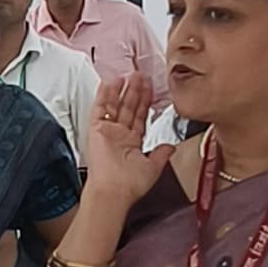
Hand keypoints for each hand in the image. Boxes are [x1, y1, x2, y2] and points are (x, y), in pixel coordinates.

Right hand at [83, 74, 172, 207]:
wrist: (114, 190)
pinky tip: (110, 83)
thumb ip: (162, 154)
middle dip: (135, 92)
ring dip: (122, 90)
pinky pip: (100, 109)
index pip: (140, 118)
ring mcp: (108, 132)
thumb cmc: (130, 185)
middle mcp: (120, 137)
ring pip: (116, 106)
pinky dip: (104, 96)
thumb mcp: (153, 167)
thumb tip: (171, 146)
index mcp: (132, 144)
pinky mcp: (96, 130)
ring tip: (128, 75)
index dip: (145, 103)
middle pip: (129, 108)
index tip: (150, 90)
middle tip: (140, 76)